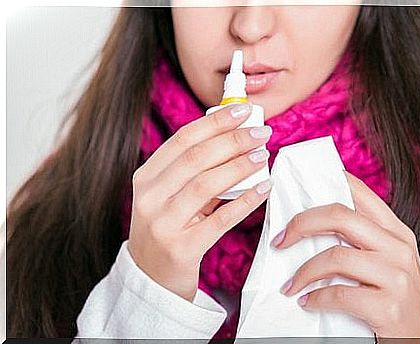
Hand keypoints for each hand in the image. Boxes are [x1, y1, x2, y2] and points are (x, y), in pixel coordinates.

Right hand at [128, 103, 271, 301]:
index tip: (242, 110)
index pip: (183, 139)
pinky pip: (221, 219)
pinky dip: (246, 200)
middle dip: (233, 140)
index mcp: (146, 178)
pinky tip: (264, 187)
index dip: (215, 121)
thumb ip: (193, 171)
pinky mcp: (183, 248)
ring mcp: (164, 224)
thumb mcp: (168, 196)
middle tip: (260, 132)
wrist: (151, 277)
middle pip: (196, 158)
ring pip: (207, 184)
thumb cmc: (167, 228)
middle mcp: (150, 198)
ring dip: (239, 166)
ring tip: (262, 155)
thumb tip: (235, 140)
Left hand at [272, 171, 419, 342]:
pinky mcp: (388, 307)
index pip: (360, 194)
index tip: (301, 183)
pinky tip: (307, 302)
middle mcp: (398, 247)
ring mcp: (396, 276)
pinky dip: (315, 298)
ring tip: (291, 284)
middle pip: (341, 217)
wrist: (419, 337)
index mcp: (396, 231)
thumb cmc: (391, 295)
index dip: (329, 182)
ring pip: (336, 256)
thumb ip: (359, 238)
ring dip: (304, 271)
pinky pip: (339, 294)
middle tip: (281, 239)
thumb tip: (310, 221)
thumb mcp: (384, 259)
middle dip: (302, 224)